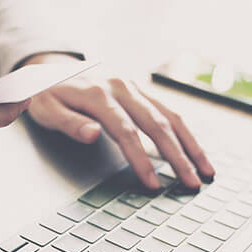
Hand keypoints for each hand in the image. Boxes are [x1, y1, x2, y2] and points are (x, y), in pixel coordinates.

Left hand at [22, 54, 213, 189]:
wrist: (49, 68)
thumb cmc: (46, 95)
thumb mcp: (45, 110)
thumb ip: (69, 123)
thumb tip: (93, 135)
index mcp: (98, 94)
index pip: (126, 131)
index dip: (142, 159)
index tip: (154, 183)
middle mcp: (121, 87)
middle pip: (157, 124)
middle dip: (178, 157)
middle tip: (192, 183)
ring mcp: (133, 87)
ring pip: (170, 116)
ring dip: (190, 145)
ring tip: (205, 171)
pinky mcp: (139, 91)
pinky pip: (168, 111)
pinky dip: (185, 132)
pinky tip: (196, 151)